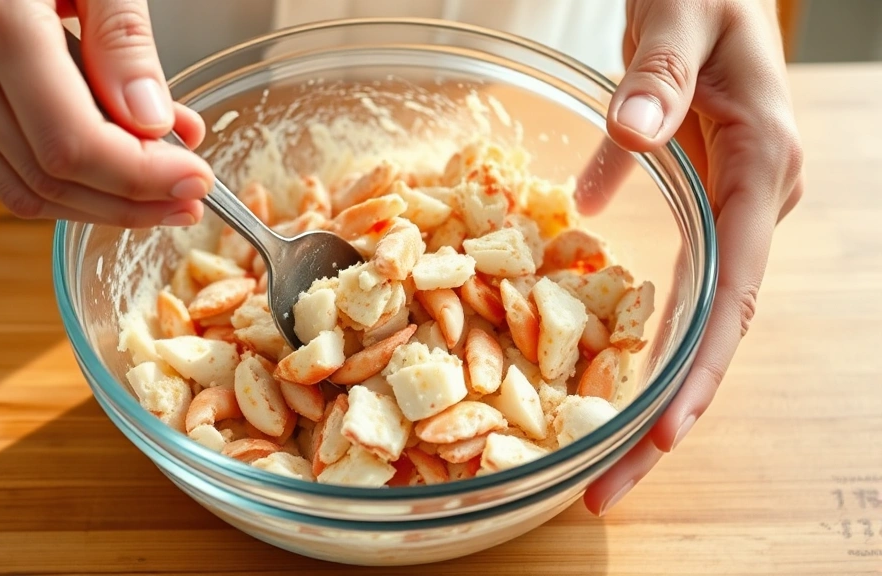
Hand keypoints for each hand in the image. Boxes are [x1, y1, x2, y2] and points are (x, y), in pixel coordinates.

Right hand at [0, 0, 212, 226]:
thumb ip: (125, 42)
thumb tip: (154, 124)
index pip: (72, 142)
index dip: (141, 177)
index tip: (195, 180)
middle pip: (48, 177)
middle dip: (131, 201)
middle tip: (188, 196)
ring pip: (20, 190)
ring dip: (99, 204)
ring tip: (160, 191)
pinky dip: (61, 184)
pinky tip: (110, 170)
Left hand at [579, 0, 803, 514]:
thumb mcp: (681, 18)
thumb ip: (660, 77)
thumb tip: (634, 140)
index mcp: (765, 168)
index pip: (735, 290)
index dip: (701, 371)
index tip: (664, 438)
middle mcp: (755, 203)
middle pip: (715, 327)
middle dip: (668, 412)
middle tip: (612, 489)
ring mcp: (729, 205)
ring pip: (694, 314)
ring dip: (649, 384)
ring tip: (602, 454)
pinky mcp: (697, 198)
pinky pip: (670, 276)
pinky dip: (631, 326)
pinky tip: (588, 366)